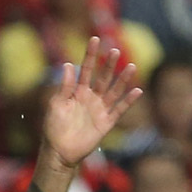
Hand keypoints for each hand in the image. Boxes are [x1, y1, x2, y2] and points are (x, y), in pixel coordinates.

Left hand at [42, 37, 141, 169]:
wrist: (59, 152)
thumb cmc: (53, 128)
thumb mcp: (56, 104)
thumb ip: (64, 86)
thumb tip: (68, 64)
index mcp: (78, 91)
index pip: (86, 69)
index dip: (91, 55)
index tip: (95, 39)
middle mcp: (91, 98)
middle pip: (103, 77)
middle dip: (109, 64)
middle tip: (115, 50)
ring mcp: (100, 109)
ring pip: (114, 91)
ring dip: (123, 79)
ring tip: (131, 66)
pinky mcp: (106, 123)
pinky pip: (119, 110)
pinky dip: (128, 101)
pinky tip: (137, 90)